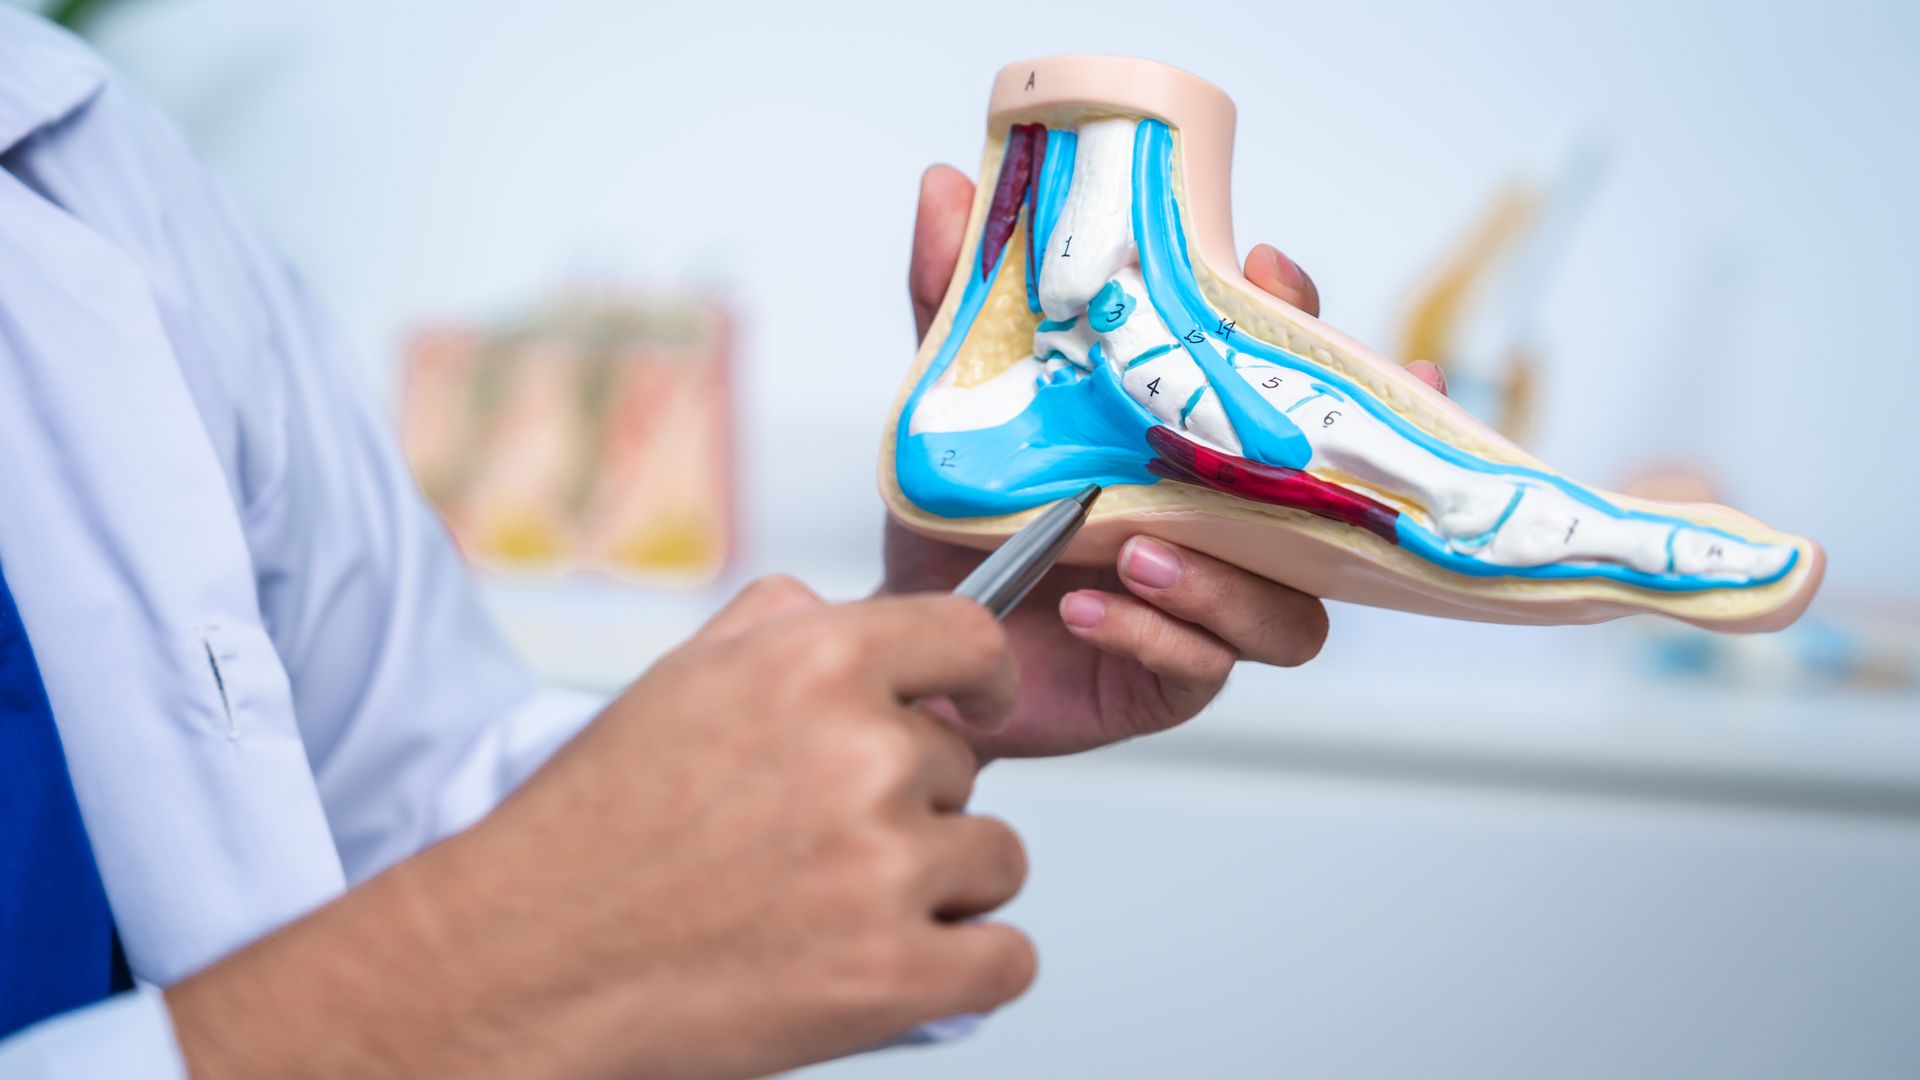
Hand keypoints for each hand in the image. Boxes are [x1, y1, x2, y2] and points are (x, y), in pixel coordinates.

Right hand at [168, 577, 1035, 1079]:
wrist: (523, 961)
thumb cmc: (589, 831)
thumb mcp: (676, 682)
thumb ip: (774, 628)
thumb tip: (844, 609)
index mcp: (814, 663)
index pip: (970, 638)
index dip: (984, 677)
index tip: (982, 702)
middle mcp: (863, 754)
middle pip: (966, 767)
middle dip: (915, 802)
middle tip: (821, 841)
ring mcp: (885, 868)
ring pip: (994, 860)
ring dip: (943, 886)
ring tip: (842, 904)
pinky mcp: (896, 976)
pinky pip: (1005, 961)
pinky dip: (965, 971)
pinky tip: (900, 965)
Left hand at [889, 165, 1446, 760]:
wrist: (919, 640)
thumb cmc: (960, 525)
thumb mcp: (961, 406)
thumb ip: (956, 307)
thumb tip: (950, 190)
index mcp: (1192, 446)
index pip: (1285, 378)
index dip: (1300, 320)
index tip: (1271, 267)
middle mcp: (1224, 526)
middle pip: (1331, 498)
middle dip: (1333, 463)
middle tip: (1272, 437)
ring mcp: (1212, 606)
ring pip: (1291, 607)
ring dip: (1229, 579)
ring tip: (1144, 551)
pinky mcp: (1175, 678)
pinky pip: (1204, 666)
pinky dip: (1154, 636)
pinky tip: (1089, 611)